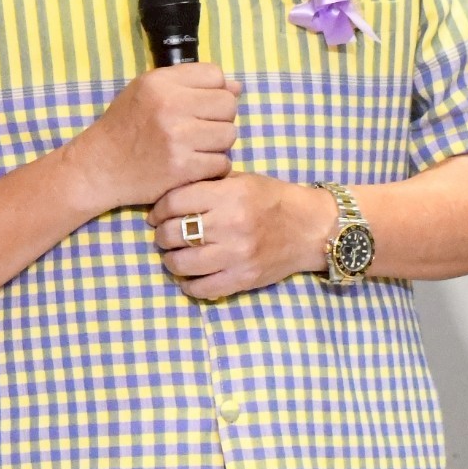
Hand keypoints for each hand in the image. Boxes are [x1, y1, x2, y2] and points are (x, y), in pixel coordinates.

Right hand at [63, 63, 238, 212]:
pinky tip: (194, 165)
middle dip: (220, 117)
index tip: (201, 105)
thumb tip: (237, 88)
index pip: (215, 75)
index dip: (214, 90)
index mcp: (160, 83)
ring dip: (218, 143)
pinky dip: (213, 167)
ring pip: (229, 134)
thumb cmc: (125, 126)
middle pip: (228, 105)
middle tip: (201, 128)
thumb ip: (190, 84)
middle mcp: (169, 106)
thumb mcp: (147, 91)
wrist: (100, 166)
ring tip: (197, 147)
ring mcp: (177, 138)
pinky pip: (222, 163)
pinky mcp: (183, 168)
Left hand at [150, 173, 327, 299]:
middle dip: (162, 235)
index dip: (158, 209)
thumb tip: (169, 193)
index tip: (156, 215)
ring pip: (181, 263)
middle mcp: (230, 225)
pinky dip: (189, 285)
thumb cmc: (273, 199)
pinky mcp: (243, 279)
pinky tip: (190, 277)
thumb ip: (208, 184)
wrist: (311, 227)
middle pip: (173, 233)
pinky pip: (202, 289)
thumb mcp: (242, 179)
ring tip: (174, 255)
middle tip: (164, 235)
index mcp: (228, 195)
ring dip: (171, 260)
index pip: (174, 202)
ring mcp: (236, 255)